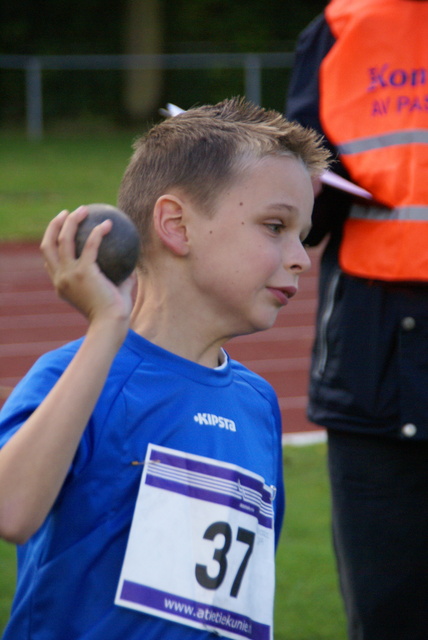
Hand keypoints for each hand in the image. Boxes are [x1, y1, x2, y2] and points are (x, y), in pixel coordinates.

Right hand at [40, 207, 135, 330]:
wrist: (111, 325)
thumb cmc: (114, 315)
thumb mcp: (113, 295)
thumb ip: (120, 281)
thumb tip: (132, 268)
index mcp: (62, 286)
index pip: (50, 260)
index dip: (52, 241)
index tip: (64, 229)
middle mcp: (61, 278)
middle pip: (47, 245)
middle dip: (54, 225)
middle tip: (67, 213)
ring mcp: (69, 275)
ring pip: (64, 239)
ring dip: (72, 221)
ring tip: (83, 210)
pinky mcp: (84, 272)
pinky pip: (91, 245)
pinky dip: (98, 232)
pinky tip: (109, 223)